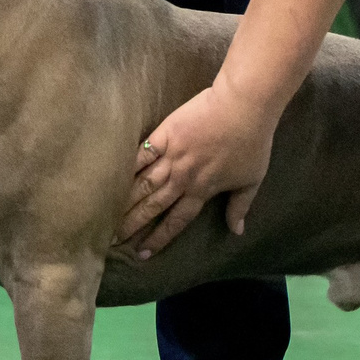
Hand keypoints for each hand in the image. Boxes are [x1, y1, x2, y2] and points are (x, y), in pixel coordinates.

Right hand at [117, 80, 276, 258]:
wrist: (244, 107)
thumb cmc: (252, 143)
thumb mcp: (252, 180)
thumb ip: (240, 207)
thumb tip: (236, 231)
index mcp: (201, 191)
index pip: (176, 221)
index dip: (159, 238)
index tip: (143, 253)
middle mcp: (182, 178)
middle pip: (153, 206)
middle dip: (133, 224)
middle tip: (113, 239)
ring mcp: (171, 156)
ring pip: (143, 184)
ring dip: (125, 201)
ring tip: (106, 215)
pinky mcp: (164, 134)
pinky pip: (141, 154)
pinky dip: (128, 167)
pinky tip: (112, 177)